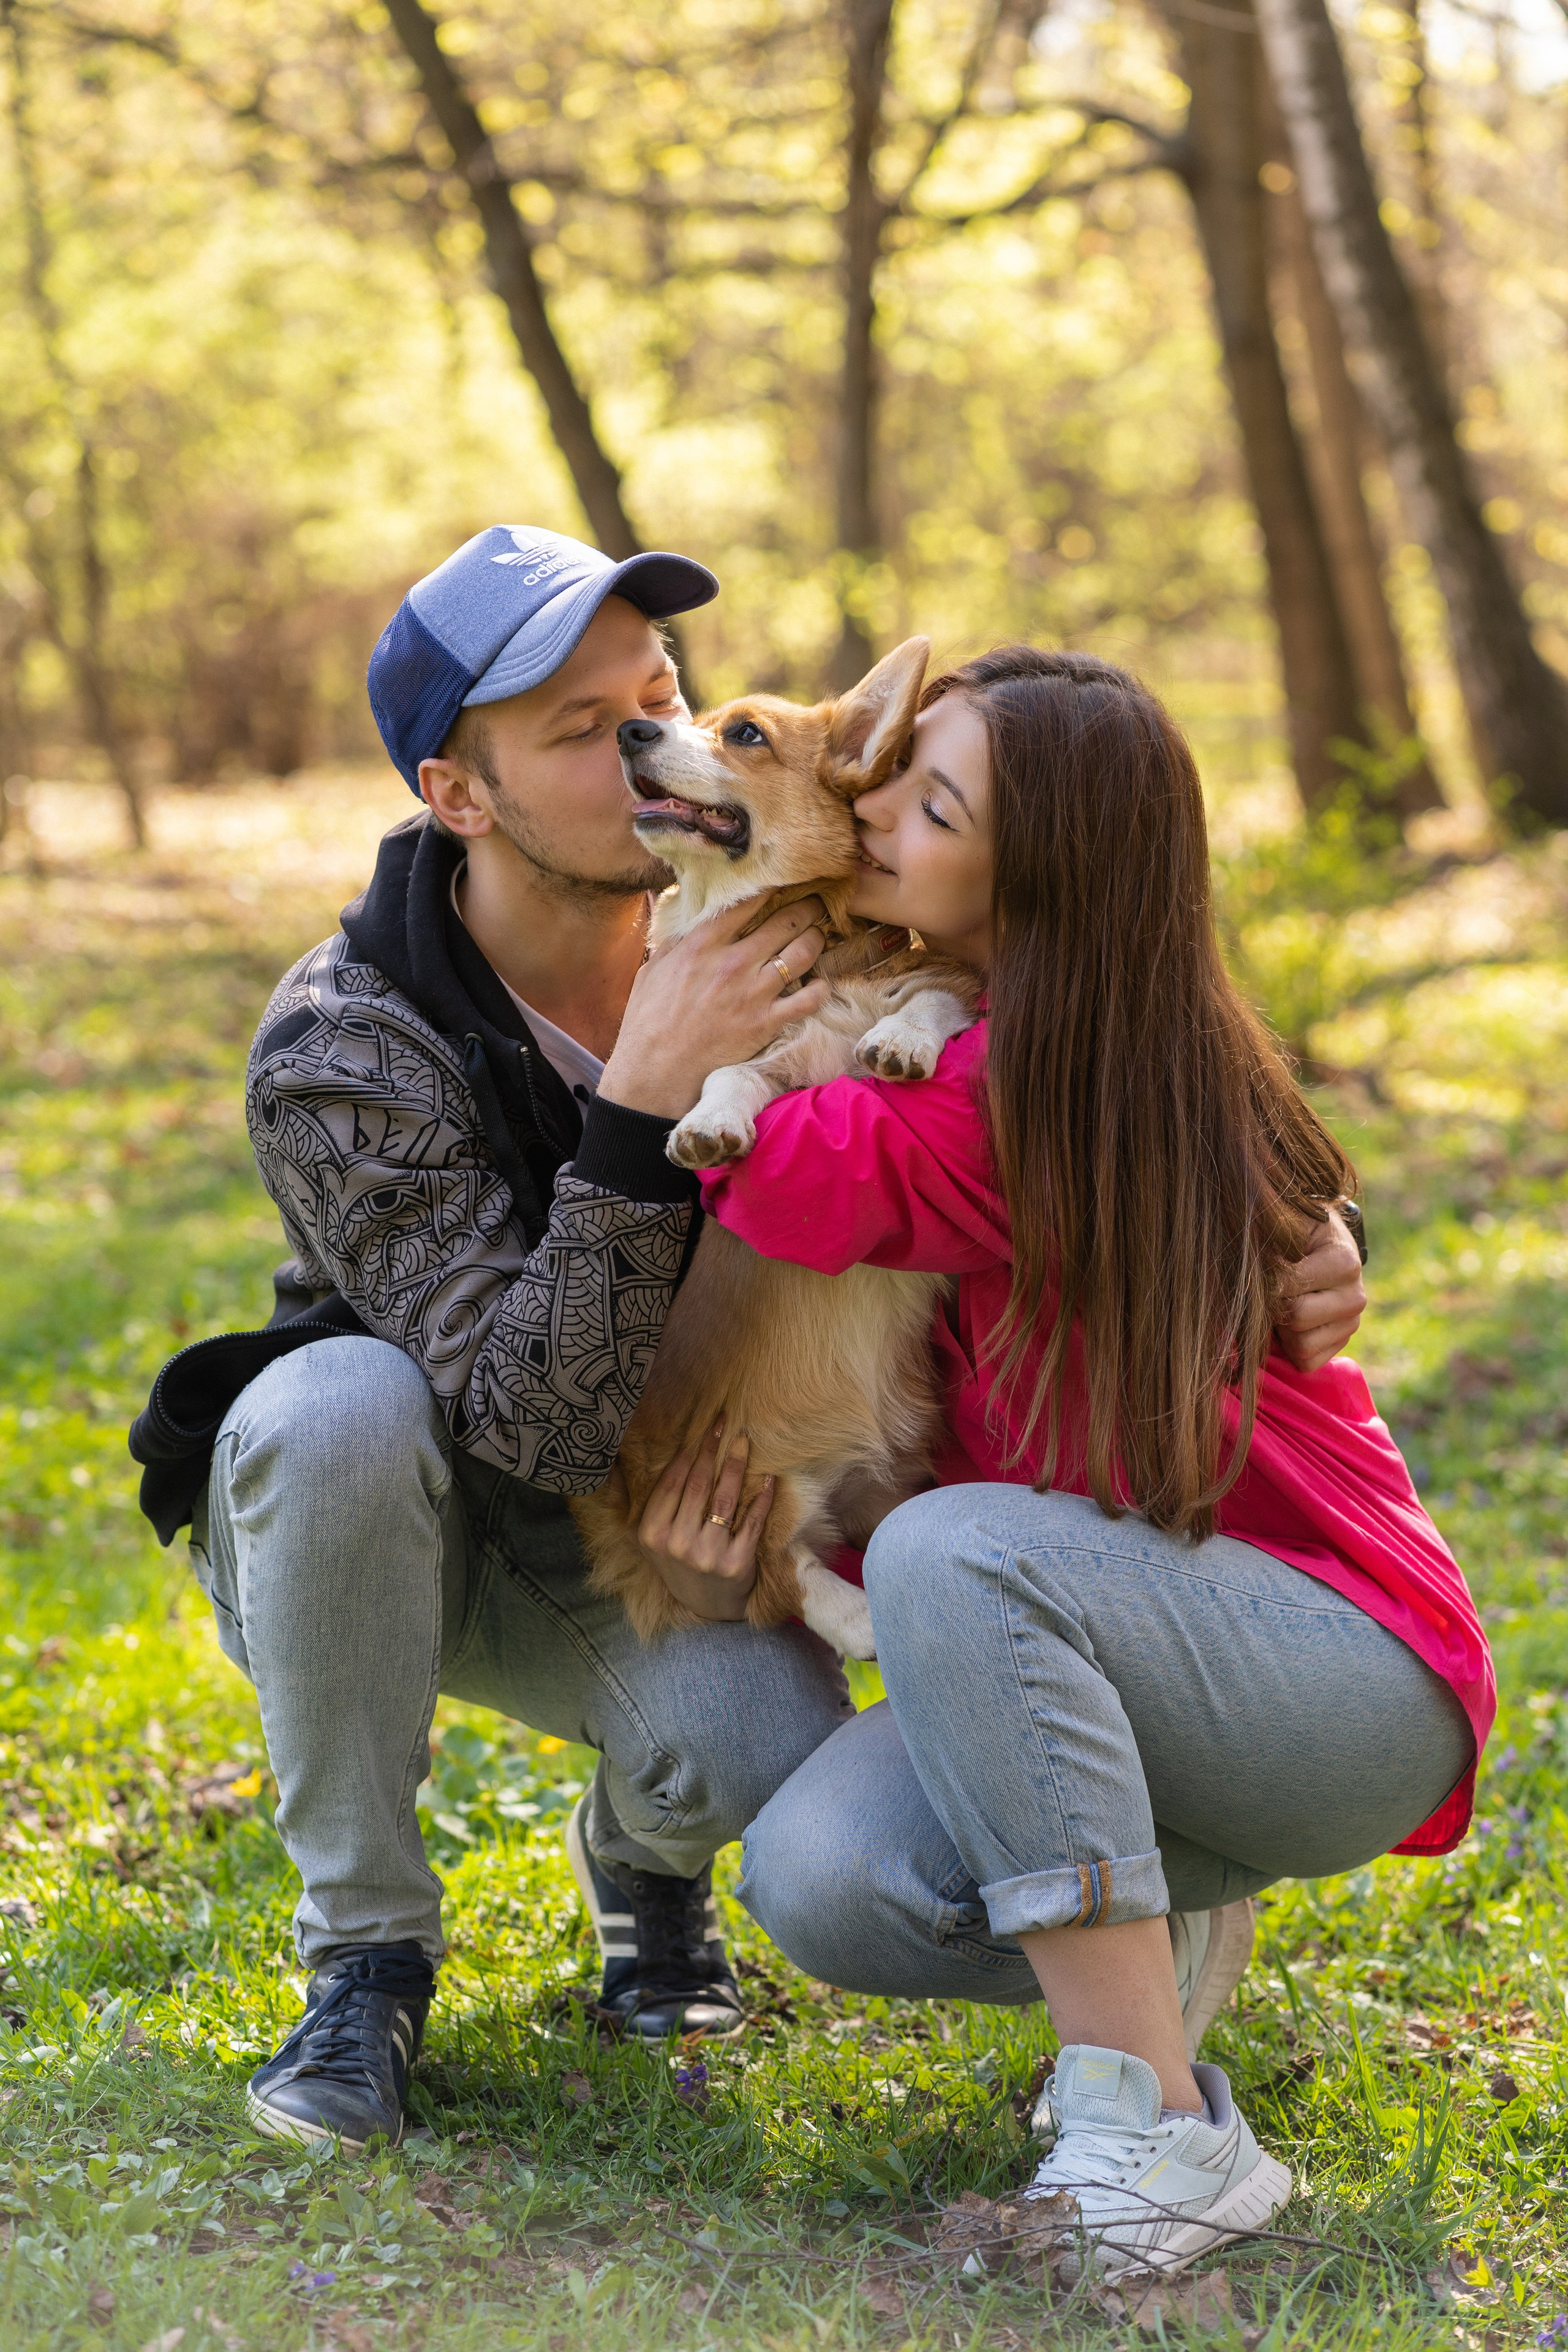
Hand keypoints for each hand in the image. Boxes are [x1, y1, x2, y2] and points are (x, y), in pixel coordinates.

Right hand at [598, 895, 830, 1119]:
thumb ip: (677, 941)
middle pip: (785, 921)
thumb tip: (687, 916)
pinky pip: (808, 999)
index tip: (783, 879)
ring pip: (802, 953)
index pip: (747, 901)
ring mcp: (753, 993)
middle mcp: (733, 963)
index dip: (771, 885)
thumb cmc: (648, 1021)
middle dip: (807, 907)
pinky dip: (820, 988)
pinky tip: (820, 983)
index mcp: (703, 944)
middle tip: (816, 902)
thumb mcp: (653, 969)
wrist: (655, 1071)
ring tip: (820, 934)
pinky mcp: (766, 1023)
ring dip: (816, 939)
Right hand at [636, 1420, 772, 1621]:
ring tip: (744, 1443)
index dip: (690, 1452)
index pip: (672, 1482)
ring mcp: (707, 1555)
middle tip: (724, 1425)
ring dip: (736, 1466)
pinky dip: (761, 1498)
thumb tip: (611, 1465)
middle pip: (698, 1485)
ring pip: (724, 1499)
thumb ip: (634, 1505)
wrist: (707, 1605)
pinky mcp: (736, 1564)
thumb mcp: (646, 1540)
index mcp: (651, 1534)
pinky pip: (751, 1522)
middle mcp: (676, 1544)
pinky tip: (767, 1479)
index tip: (704, 1429)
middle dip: (712, 1450)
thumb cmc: (677, 1563)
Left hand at [1274, 1203, 1365, 1371]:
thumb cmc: (1292, 1232)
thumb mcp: (1283, 1223)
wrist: (1317, 1242)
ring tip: (1281, 1303)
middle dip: (1274, 1305)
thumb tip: (1254, 1269)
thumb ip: (1270, 1239)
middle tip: (1272, 1289)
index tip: (1265, 1268)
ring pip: (1301, 1346)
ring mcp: (1351, 1323)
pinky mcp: (1341, 1343)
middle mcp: (1355, 1297)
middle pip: (1296, 1318)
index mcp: (1344, 1262)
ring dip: (1281, 1329)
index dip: (1266, 1281)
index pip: (1287, 1287)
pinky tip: (1289, 1322)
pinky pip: (1307, 1363)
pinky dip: (1290, 1348)